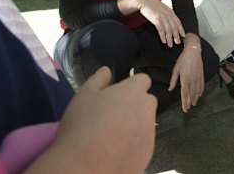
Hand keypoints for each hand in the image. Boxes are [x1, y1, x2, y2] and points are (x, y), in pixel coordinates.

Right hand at [29, 67, 156, 173]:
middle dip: (135, 104)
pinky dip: (134, 143)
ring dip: (135, 124)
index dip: (131, 85)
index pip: (143, 80)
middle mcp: (147, 109)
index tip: (118, 94)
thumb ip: (98, 79)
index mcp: (133, 91)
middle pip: (147, 101)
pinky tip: (116, 149)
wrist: (86, 165)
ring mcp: (150, 132)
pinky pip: (143, 142)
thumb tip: (106, 70)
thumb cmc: (83, 124)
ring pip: (146, 122)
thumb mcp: (84, 94)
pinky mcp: (149, 152)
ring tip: (112, 134)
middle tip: (113, 114)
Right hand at [127, 0, 185, 46]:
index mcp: (170, 11)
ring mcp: (162, 16)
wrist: (144, 0)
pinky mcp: (156, 19)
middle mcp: (168, 14)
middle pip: (174, 27)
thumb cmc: (152, 5)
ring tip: (170, 44)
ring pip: (168, 30)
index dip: (181, 30)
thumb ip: (167, 14)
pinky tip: (163, 41)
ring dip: (169, 39)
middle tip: (178, 43)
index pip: (178, 22)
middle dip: (176, 36)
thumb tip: (170, 23)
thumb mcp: (163, 9)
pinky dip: (163, 36)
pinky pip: (161, 30)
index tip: (183, 36)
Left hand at [168, 33, 203, 112]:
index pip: (184, 94)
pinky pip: (201, 86)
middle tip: (188, 109)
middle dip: (189, 102)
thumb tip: (170, 89)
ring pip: (197, 91)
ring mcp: (198, 78)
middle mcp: (192, 80)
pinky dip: (200, 91)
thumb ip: (173, 80)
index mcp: (185, 79)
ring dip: (195, 98)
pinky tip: (199, 95)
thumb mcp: (175, 69)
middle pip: (191, 94)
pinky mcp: (201, 75)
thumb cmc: (183, 59)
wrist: (193, 51)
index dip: (184, 102)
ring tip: (193, 104)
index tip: (184, 109)